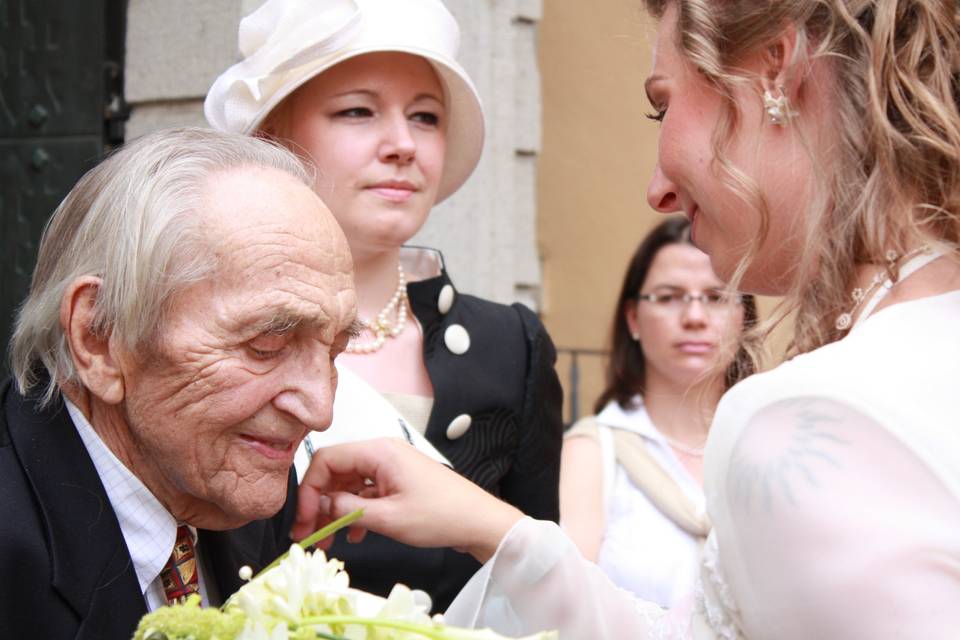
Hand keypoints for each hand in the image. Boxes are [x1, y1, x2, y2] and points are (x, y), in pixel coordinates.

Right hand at [294, 438, 523, 561]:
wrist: (480, 522)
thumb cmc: (441, 516)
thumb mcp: (388, 517)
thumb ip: (347, 509)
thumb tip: (318, 505)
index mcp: (379, 452)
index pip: (326, 459)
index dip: (308, 489)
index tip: (304, 519)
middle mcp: (382, 454)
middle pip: (335, 472)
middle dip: (318, 503)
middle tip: (309, 535)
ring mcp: (391, 468)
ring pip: (348, 485)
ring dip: (334, 512)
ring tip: (328, 541)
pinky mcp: (398, 483)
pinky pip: (365, 493)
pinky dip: (354, 512)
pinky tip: (353, 535)